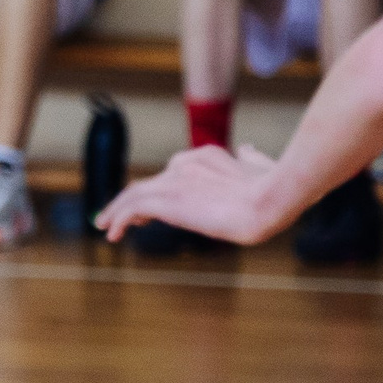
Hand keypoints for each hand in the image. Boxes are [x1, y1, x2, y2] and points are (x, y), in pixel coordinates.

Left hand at [96, 142, 283, 244]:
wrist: (272, 200)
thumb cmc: (277, 189)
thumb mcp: (265, 167)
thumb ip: (252, 159)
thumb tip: (248, 149)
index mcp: (205, 156)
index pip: (171, 173)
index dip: (157, 189)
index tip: (149, 210)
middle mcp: (185, 164)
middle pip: (149, 183)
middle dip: (131, 200)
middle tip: (115, 217)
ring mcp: (175, 180)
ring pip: (134, 193)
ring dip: (116, 210)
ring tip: (105, 226)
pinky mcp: (167, 198)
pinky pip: (132, 207)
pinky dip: (118, 218)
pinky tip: (113, 234)